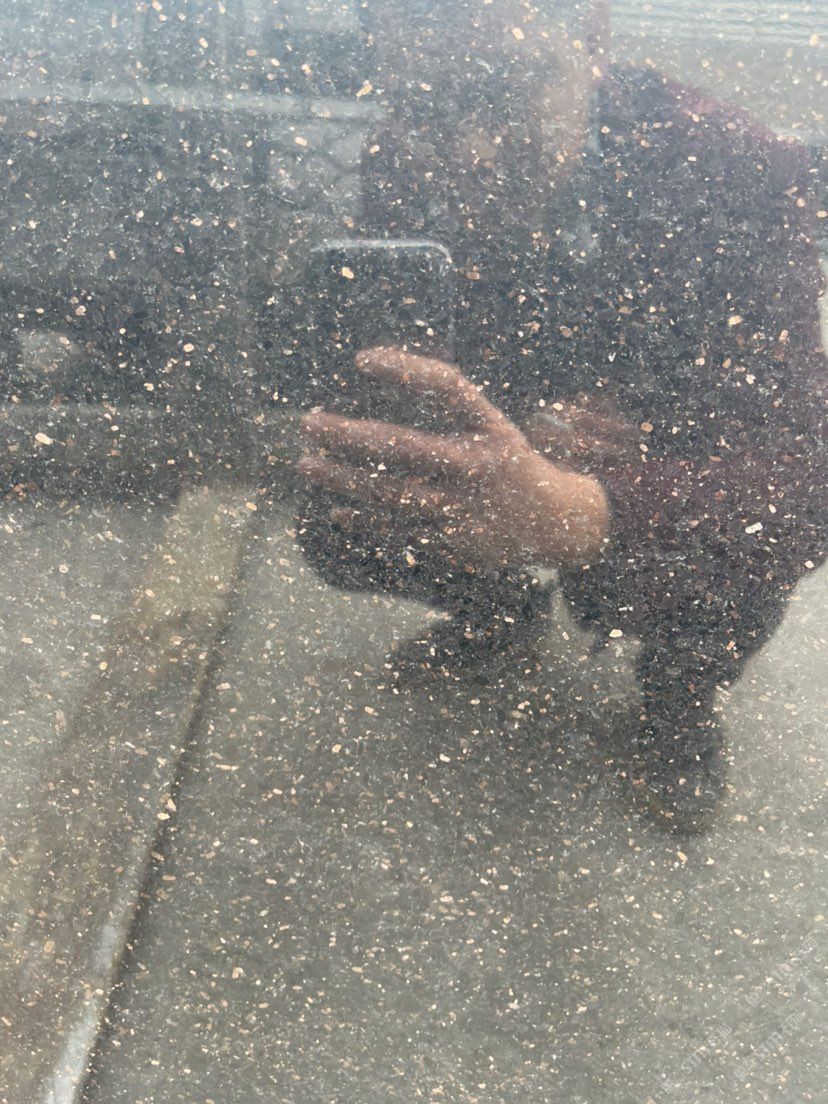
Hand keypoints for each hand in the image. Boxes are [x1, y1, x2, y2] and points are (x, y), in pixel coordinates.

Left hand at [298, 347, 609, 570]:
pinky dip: (365, 522)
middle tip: (309, 423)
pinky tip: (337, 511)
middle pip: (401, 447)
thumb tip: (378, 370)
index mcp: (487, 430)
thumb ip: (447, 401)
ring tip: (307, 464)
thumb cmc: (509, 463)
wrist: (555, 524)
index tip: (361, 360)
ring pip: (390, 494)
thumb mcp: (491, 425)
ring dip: (343, 480)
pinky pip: (398, 531)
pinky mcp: (453, 544)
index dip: (404, 369)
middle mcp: (475, 466)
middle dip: (349, 436)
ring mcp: (462, 508)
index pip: (444, 388)